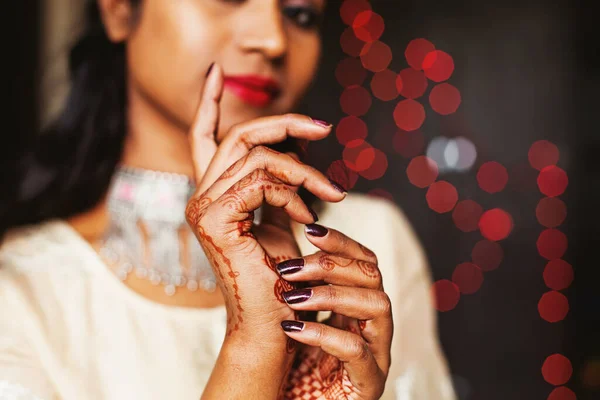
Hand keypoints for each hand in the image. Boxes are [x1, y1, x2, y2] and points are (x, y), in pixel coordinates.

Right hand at [184, 64, 345, 342]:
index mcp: (214, 193)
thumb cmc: (283, 273)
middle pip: (240, 135)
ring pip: (256, 156)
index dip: (208, 102)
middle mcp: (201, 196)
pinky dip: (293, 192)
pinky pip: (259, 180)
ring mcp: (203, 207)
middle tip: (325, 129)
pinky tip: (308, 216)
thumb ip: (280, 181)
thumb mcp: (283, 216)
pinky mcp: (214, 219)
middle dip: (286, 124)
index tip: (216, 71)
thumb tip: (298, 145)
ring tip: (331, 195)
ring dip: (304, 171)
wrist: (275, 321)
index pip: (204, 137)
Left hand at [276, 225, 392, 399]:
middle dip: (332, 264)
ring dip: (331, 294)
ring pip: (376, 305)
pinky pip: (357, 350)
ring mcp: (376, 356)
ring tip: (292, 296)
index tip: (311, 228)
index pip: (363, 260)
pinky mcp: (368, 384)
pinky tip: (292, 328)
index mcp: (357, 307)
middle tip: (291, 269)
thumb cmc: (287, 363)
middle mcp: (373, 327)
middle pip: (372, 276)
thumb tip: (276, 224)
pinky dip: (323, 334)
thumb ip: (294, 280)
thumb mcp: (291, 313)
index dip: (342, 241)